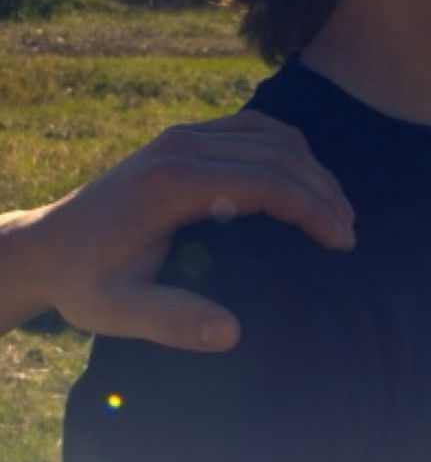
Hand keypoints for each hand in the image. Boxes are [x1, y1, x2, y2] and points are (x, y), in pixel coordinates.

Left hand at [10, 111, 353, 350]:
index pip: (266, 181)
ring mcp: (185, 134)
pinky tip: (302, 178)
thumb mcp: (118, 311)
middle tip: (349, 233)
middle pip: (277, 152)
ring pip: (270, 134)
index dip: (312, 209)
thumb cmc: (86, 281)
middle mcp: (183, 145)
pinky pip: (252, 128)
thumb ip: (172, 321)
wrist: (49, 243)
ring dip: (310, 167)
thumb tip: (232, 334)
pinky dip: (287, 149)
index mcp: (174, 182)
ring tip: (336, 210)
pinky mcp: (186, 136)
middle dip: (322, 190)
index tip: (342, 242)